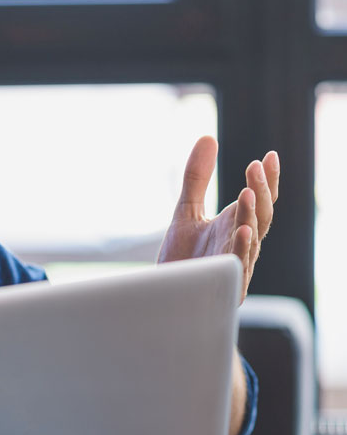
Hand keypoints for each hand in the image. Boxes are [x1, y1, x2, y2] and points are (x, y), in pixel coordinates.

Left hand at [157, 136, 279, 302]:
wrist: (165, 297)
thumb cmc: (182, 257)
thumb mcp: (186, 210)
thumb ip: (197, 178)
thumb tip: (207, 137)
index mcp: (236, 224)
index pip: (261, 199)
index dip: (268, 179)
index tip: (269, 155)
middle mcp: (241, 242)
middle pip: (262, 214)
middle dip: (262, 191)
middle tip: (255, 166)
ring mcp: (235, 264)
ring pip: (252, 238)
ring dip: (252, 215)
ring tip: (249, 192)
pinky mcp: (224, 284)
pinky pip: (237, 265)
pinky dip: (242, 248)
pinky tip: (242, 231)